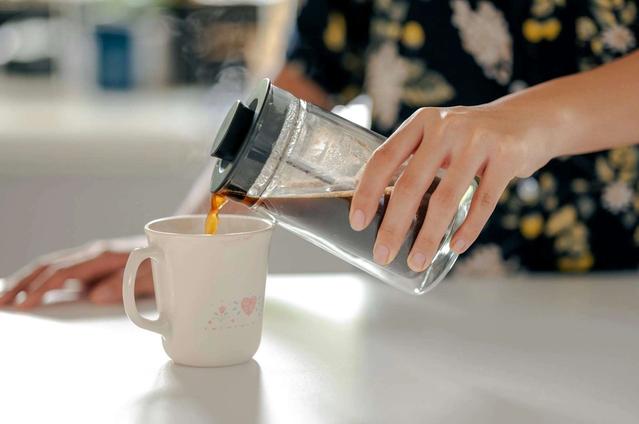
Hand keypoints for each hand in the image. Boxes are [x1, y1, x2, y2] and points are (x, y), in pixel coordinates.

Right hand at [0, 250, 152, 308]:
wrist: (173, 245)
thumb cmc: (164, 263)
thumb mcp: (152, 278)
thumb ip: (127, 284)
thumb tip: (96, 296)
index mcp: (104, 256)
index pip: (63, 272)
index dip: (42, 288)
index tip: (25, 305)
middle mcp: (92, 255)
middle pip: (48, 267)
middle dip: (22, 284)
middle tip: (2, 303)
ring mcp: (89, 260)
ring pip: (49, 268)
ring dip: (25, 282)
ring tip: (5, 299)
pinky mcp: (91, 267)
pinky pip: (60, 272)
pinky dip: (38, 281)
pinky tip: (27, 293)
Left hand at [349, 102, 556, 271]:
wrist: (529, 120)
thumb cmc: (473, 138)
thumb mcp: (439, 136)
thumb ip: (414, 161)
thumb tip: (381, 207)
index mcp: (421, 122)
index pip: (383, 158)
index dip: (367, 192)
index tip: (358, 223)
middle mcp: (445, 127)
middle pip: (410, 184)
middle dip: (393, 226)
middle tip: (382, 253)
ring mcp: (477, 141)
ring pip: (445, 199)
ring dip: (428, 236)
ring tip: (417, 261)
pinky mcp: (506, 157)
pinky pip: (483, 202)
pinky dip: (468, 229)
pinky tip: (455, 248)